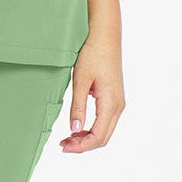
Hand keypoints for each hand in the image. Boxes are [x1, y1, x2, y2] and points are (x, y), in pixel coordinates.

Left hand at [59, 33, 125, 152]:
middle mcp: (118, 106)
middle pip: (103, 137)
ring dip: (87, 137)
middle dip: (83, 145)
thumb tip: (74, 130)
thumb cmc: (93, 53)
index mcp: (111, 103)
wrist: (105, 34)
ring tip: (67, 137)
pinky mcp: (113, 96)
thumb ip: (78, 106)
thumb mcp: (81, 80)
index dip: (81, 146)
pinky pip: (104, 120)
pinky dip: (92, 127)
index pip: (98, 136)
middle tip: (63, 145)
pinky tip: (77, 126)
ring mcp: (117, 101)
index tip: (64, 146)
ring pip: (104, 130)